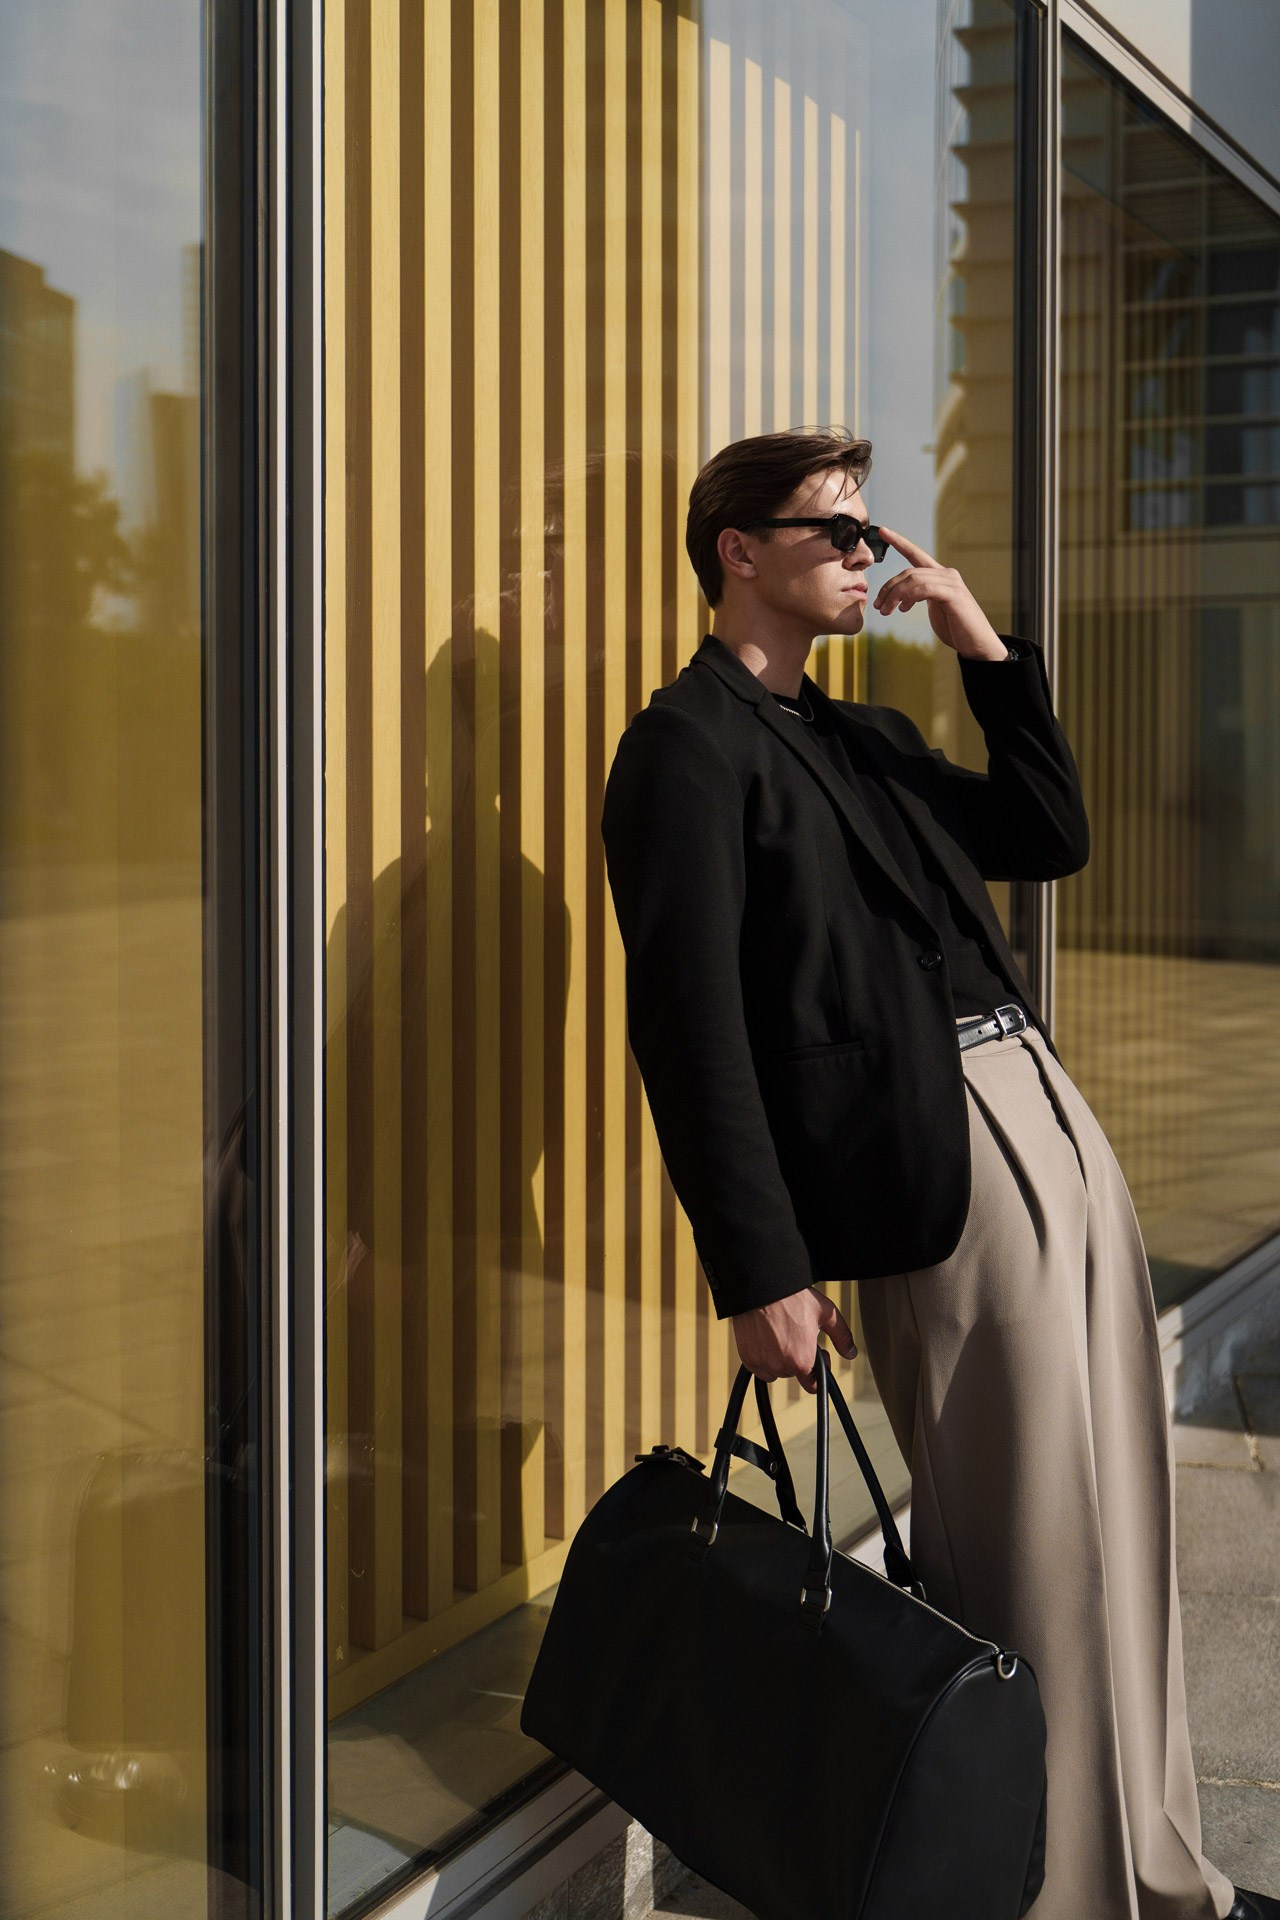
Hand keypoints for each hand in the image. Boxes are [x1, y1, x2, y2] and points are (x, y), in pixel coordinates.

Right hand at [731, 1287, 857, 1393]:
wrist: (762, 1286)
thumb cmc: (793, 1298)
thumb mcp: (826, 1313)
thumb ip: (842, 1336)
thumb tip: (851, 1353)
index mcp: (801, 1361)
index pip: (812, 1385)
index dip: (818, 1372)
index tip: (818, 1357)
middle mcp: (780, 1366)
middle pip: (793, 1374)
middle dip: (798, 1360)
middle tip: (798, 1337)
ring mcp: (761, 1363)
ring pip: (775, 1371)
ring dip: (780, 1360)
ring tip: (782, 1335)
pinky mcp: (747, 1357)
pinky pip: (758, 1367)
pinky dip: (764, 1357)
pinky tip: (767, 1339)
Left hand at [872, 527, 1007, 660]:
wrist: (977, 644)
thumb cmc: (956, 627)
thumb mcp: (934, 607)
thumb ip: (922, 596)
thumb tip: (903, 598)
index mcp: (940, 575)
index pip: (916, 554)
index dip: (899, 542)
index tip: (883, 531)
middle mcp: (947, 574)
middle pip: (908, 572)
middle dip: (888, 588)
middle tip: (878, 605)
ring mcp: (951, 583)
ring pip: (913, 580)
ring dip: (894, 596)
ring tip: (886, 611)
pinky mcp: (953, 594)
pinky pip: (924, 589)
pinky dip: (909, 597)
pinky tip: (903, 609)